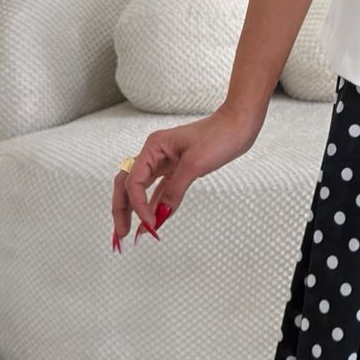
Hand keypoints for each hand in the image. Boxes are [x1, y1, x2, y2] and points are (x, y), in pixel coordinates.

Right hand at [111, 104, 264, 247]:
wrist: (238, 126)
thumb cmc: (218, 136)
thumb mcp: (194, 165)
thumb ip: (174, 191)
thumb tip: (159, 216)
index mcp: (153, 147)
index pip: (135, 180)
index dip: (138, 204)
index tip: (149, 222)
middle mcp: (154, 154)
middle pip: (128, 184)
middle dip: (122, 208)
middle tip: (121, 233)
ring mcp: (164, 161)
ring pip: (140, 188)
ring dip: (134, 209)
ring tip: (131, 232)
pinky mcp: (176, 169)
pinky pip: (159, 190)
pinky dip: (154, 205)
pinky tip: (152, 221)